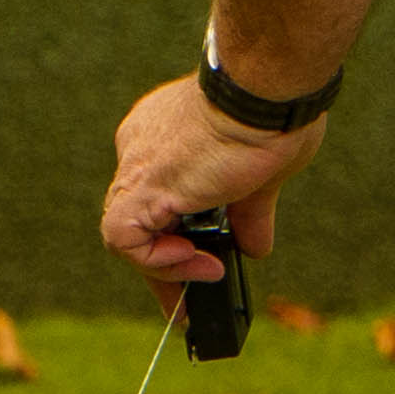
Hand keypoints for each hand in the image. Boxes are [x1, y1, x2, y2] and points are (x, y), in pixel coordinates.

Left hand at [100, 72, 316, 302]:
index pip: (156, 197)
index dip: (172, 236)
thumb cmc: (271, 116)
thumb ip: (249, 211)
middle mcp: (141, 147)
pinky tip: (194, 260)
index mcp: (167, 136)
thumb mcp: (261, 174)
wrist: (264, 92)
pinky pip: (123, 238)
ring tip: (203, 277)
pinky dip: (154, 260)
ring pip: (126, 232)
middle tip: (187, 301)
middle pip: (139, 218)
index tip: (200, 262)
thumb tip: (255, 246)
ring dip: (161, 267)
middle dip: (163, 263)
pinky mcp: (140, 187)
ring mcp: (136, 165)